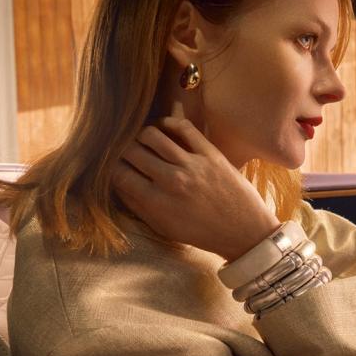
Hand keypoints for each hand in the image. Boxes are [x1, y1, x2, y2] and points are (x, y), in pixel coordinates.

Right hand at [112, 117, 280, 260]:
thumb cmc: (202, 233)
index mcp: (157, 202)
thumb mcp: (163, 227)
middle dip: (123, 150)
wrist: (244, 231)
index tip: (114, 165)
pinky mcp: (210, 153)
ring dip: (141, 136)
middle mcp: (171, 180)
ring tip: (143, 141)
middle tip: (126, 152)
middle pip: (131, 151)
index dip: (112, 167)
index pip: (119, 173)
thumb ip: (137, 205)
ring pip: (151, 135)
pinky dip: (167, 123)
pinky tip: (162, 129)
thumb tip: (117, 182)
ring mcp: (192, 164)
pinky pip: (182, 127)